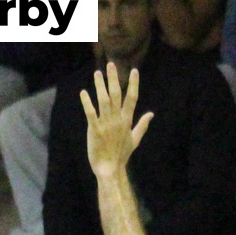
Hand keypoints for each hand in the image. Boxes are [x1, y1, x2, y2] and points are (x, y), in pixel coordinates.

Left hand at [83, 62, 152, 180]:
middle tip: (110, 65)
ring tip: (97, 73)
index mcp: (127, 120)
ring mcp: (106, 125)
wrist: (110, 169)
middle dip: (114, 78)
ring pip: (103, 101)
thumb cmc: (122, 155)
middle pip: (116, 94)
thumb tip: (151, 114)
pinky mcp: (95, 130)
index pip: (132, 98)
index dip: (133, 84)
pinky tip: (83, 92)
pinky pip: (91, 113)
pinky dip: (87, 102)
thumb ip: (142, 124)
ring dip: (100, 86)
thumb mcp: (135, 139)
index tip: (134, 70)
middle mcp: (117, 120)